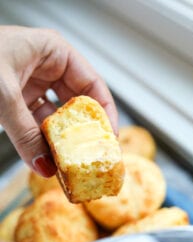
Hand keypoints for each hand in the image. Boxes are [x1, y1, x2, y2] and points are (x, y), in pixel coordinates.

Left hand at [0, 26, 117, 176]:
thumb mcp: (3, 94)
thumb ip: (25, 132)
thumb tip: (44, 166)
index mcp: (54, 52)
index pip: (92, 84)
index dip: (105, 112)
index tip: (109, 138)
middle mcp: (47, 67)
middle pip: (77, 103)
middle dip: (83, 131)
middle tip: (91, 155)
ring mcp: (33, 84)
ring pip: (56, 116)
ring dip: (60, 140)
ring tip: (69, 161)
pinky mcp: (19, 99)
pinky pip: (37, 122)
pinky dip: (41, 140)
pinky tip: (46, 156)